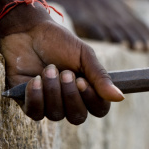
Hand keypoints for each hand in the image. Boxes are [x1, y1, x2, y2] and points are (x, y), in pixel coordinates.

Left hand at [0, 18, 123, 124]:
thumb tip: (120, 98)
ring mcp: (49, 104)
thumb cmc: (59, 41)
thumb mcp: (84, 55)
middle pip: (78, 117)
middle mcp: (69, 101)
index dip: (92, 100)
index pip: (99, 109)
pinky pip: (35, 112)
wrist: (28, 31)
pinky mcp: (28, 102)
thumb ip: (100, 77)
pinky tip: (34, 80)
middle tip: (65, 72)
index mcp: (87, 89)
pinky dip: (36, 96)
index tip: (82, 81)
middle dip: (70, 95)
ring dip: (52, 90)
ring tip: (48, 68)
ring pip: (56, 115)